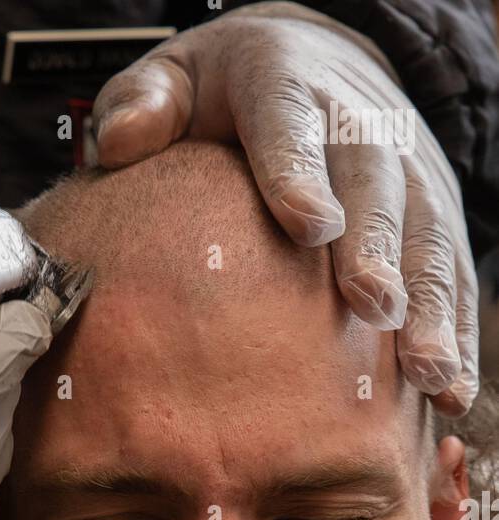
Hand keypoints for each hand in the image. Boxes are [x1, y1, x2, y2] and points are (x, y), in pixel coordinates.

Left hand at [92, 1, 477, 416]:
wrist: (316, 70)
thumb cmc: (226, 96)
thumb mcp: (176, 79)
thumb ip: (144, 103)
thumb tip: (121, 140)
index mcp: (287, 83)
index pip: (291, 122)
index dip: (300, 172)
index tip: (308, 226)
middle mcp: (362, 122)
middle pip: (375, 183)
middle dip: (378, 246)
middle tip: (374, 306)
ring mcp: (409, 170)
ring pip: (428, 235)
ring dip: (431, 306)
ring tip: (428, 371)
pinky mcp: (437, 214)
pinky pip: (454, 274)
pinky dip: (455, 332)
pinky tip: (450, 392)